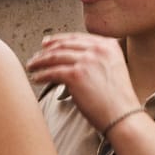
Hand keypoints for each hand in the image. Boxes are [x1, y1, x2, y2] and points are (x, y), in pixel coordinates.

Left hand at [23, 30, 143, 133]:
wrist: (122, 117)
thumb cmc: (118, 100)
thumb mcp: (114, 69)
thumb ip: (98, 60)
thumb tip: (73, 59)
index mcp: (108, 46)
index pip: (77, 38)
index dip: (59, 40)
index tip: (47, 44)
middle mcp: (98, 49)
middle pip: (64, 46)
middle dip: (46, 51)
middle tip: (35, 56)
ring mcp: (86, 61)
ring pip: (55, 57)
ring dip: (40, 62)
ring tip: (31, 67)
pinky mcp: (76, 75)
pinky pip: (52, 72)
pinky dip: (41, 75)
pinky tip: (36, 79)